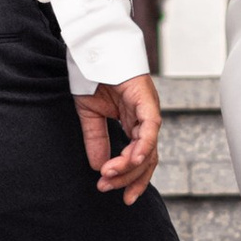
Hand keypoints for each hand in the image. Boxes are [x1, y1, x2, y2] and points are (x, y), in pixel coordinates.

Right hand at [79, 75, 160, 202]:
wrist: (92, 47)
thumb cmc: (92, 73)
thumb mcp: (90, 114)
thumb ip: (96, 140)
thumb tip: (99, 167)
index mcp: (134, 122)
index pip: (140, 158)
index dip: (132, 178)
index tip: (118, 194)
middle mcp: (145, 119)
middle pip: (147, 158)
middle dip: (129, 178)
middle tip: (109, 189)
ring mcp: (148, 109)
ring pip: (148, 148)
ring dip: (130, 166)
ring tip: (109, 176)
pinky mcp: (147, 100)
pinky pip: (150, 128)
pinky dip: (142, 145)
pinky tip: (132, 159)